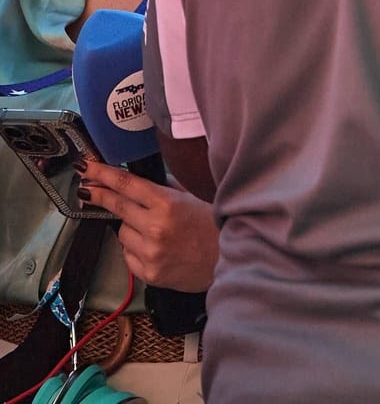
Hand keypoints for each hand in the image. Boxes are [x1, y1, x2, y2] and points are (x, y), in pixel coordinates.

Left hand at [79, 163, 217, 291]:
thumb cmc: (214, 227)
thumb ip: (165, 189)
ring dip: (131, 228)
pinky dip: (136, 250)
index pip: (127, 184)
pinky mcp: (148, 273)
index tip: (87, 167)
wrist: (231, 262)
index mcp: (169, 204)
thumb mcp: (193, 200)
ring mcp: (150, 252)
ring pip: (121, 233)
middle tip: (87, 189)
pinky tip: (155, 249)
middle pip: (116, 206)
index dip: (102, 174)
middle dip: (99, 195)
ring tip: (155, 232)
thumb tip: (138, 180)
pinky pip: (128, 255)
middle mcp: (156, 228)